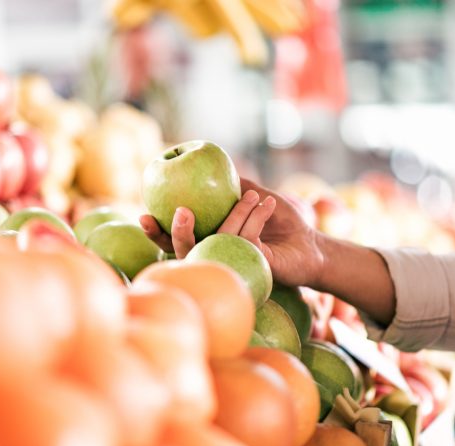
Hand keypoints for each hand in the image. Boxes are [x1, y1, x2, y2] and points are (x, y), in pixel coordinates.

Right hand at [140, 178, 324, 286]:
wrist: (310, 243)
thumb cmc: (281, 221)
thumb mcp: (255, 196)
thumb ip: (231, 186)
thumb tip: (205, 166)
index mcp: (210, 241)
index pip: (175, 241)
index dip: (156, 232)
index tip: (144, 214)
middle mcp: (216, 256)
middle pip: (184, 253)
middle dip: (177, 234)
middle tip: (182, 212)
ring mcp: (233, 265)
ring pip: (217, 243)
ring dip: (235, 214)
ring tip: (252, 196)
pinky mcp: (252, 269)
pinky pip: (244, 242)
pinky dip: (255, 219)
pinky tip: (265, 204)